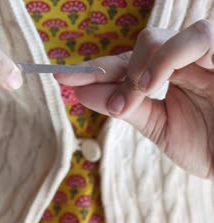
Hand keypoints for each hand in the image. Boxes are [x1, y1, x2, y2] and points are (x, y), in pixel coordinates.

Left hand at [55, 20, 213, 177]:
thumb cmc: (211, 147)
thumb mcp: (161, 129)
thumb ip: (126, 108)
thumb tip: (82, 93)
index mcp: (170, 76)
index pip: (127, 63)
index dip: (95, 69)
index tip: (61, 78)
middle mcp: (186, 60)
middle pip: (142, 43)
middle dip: (119, 72)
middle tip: (115, 106)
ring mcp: (208, 55)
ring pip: (163, 36)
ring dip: (142, 63)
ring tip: (139, 93)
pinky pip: (200, 36)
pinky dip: (170, 55)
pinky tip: (155, 83)